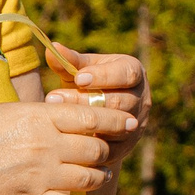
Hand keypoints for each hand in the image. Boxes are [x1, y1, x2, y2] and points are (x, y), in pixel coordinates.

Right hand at [0, 100, 138, 194]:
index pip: (91, 116)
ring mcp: (40, 175)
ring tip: (102, 175)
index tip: (129, 121)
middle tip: (110, 150)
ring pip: (89, 177)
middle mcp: (46, 145)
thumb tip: (54, 111)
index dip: (116, 119)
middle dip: (107, 149)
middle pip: (96, 148)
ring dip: (100, 176)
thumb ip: (34, 112)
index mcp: (39, 117)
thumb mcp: (3, 110)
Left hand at [44, 50, 149, 169]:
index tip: (78, 78)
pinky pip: (110, 147)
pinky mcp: (127, 145)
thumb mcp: (80, 70)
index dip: (104, 76)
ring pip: (115, 126)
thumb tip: (52, 47)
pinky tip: (65, 139)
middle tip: (53, 98)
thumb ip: (68, 61)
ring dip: (84, 123)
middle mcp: (141, 98)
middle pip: (119, 101)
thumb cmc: (87, 84)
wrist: (96, 114)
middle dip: (85, 100)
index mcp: (133, 72)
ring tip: (56, 119)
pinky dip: (88, 143)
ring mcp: (136, 123)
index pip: (126, 73)